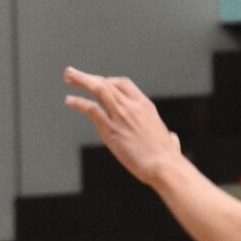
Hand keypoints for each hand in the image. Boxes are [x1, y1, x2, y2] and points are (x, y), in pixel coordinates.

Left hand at [64, 68, 181, 186]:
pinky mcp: (110, 129)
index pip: (123, 84)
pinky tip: (70, 101)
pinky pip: (91, 108)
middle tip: (73, 74)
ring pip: (98, 89)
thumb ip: (169, 137)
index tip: (98, 84)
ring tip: (68, 76)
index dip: (108, 81)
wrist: (164, 166)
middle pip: (106, 82)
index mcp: (145, 106)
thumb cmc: (169, 158)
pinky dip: (78, 102)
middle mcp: (132, 106)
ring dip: (81, 80)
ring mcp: (120, 116)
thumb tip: (172, 139)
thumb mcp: (170, 141)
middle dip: (88, 77)